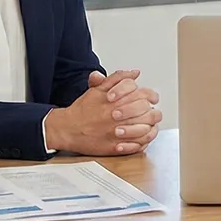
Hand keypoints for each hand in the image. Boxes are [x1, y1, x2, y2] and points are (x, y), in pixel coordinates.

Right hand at [44, 70, 161, 155]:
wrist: (67, 128)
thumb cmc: (83, 109)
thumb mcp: (98, 88)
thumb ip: (118, 78)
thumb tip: (135, 73)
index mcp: (116, 100)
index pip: (144, 95)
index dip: (151, 96)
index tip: (152, 99)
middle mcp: (118, 116)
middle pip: (148, 113)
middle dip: (153, 113)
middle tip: (153, 113)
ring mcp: (118, 132)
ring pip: (145, 130)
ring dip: (150, 128)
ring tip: (150, 126)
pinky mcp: (115, 147)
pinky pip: (137, 145)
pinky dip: (143, 142)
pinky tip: (142, 138)